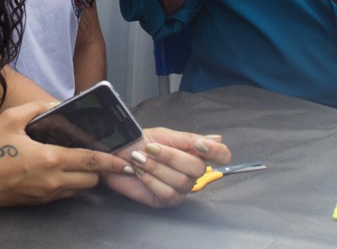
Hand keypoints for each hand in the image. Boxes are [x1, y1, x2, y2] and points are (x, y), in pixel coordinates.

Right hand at [0, 101, 128, 206]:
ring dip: (83, 177)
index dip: (111, 162)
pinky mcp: (37, 203)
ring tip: (77, 162)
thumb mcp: (11, 118)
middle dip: (98, 169)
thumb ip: (38, 107)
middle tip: (95, 155)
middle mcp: (52, 181)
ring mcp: (45, 195)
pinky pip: (62, 195)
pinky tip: (57, 170)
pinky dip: (67, 184)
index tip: (125, 161)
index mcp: (49, 159)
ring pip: (78, 189)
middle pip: (91, 180)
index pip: (91, 161)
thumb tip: (57, 104)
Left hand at [102, 128, 230, 207]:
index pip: (221, 155)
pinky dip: (151, 181)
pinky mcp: (167, 201)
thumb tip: (218, 138)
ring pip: (180, 181)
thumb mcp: (163, 135)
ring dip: (157, 168)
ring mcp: (181, 188)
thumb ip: (188, 139)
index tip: (199, 146)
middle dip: (171, 157)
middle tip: (150, 149)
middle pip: (198, 168)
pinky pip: (167, 193)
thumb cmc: (138, 142)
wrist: (115, 154)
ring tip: (139, 159)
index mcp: (194, 152)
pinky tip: (139, 172)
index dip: (216, 152)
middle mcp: (192, 172)